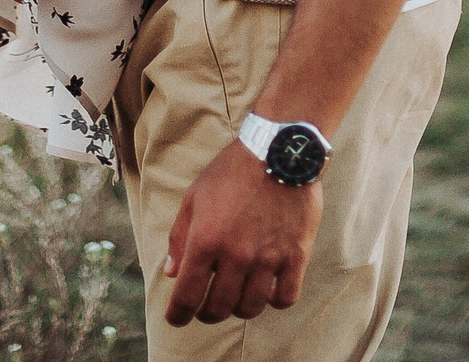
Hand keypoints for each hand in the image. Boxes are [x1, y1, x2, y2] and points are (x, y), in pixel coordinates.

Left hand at [161, 139, 320, 325]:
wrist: (279, 149)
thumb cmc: (232, 171)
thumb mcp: (195, 196)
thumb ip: (179, 237)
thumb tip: (173, 273)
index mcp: (205, 240)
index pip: (186, 297)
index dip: (177, 316)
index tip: (176, 318)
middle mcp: (235, 255)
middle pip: (218, 309)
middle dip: (207, 314)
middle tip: (208, 307)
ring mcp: (268, 257)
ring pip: (250, 308)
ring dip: (239, 308)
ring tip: (238, 295)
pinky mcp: (295, 255)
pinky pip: (285, 298)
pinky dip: (274, 301)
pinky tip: (268, 289)